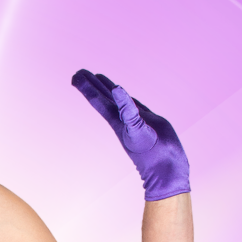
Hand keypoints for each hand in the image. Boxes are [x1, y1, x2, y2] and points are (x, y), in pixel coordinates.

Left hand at [72, 69, 188, 201]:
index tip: (75, 75)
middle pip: (103, 97)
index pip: (98, 100)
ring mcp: (134, 120)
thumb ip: (128, 111)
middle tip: (79, 72)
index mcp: (117, 120)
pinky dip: (125, 97)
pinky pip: (132, 105)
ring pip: (117, 99)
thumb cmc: (152, 154)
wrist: (166, 169)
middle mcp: (123, 119)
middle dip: (91, 85)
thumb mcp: (139, 131)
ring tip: (97, 76)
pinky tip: (121, 92)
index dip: (86, 87)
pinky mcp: (146, 121)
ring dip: (106, 88)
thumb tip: (117, 90)